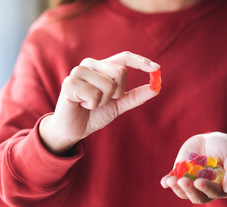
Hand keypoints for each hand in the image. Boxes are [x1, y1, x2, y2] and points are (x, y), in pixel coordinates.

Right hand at [39, 51, 160, 154]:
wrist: (74, 129)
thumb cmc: (94, 114)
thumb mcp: (119, 105)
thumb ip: (136, 96)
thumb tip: (157, 87)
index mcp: (102, 66)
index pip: (125, 57)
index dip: (141, 61)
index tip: (157, 68)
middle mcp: (90, 64)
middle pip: (121, 72)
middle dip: (118, 93)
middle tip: (104, 101)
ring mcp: (78, 72)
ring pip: (109, 85)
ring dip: (103, 102)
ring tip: (90, 104)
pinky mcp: (69, 83)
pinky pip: (94, 95)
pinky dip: (92, 105)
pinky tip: (81, 105)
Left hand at [161, 132, 226, 203]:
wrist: (212, 140)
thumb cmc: (226, 149)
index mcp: (220, 187)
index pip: (214, 193)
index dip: (206, 188)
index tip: (199, 182)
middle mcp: (205, 188)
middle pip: (197, 197)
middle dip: (189, 190)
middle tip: (183, 181)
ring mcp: (191, 182)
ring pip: (183, 192)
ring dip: (177, 188)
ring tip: (171, 180)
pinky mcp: (181, 174)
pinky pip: (172, 181)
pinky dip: (167, 182)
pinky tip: (164, 181)